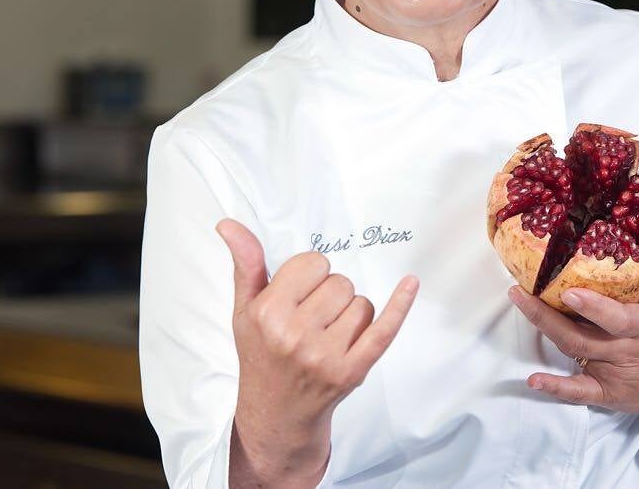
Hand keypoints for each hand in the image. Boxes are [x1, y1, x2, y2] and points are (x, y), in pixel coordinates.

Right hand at [217, 219, 418, 487]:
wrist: (276, 413)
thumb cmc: (261, 355)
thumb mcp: (244, 310)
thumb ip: (245, 264)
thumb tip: (229, 224)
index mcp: (267, 314)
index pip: (312, 263)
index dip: (309, 274)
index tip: (299, 293)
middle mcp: (295, 335)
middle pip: (339, 282)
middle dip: (330, 294)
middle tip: (312, 319)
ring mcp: (326, 356)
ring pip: (361, 303)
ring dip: (350, 312)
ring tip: (327, 333)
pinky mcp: (352, 371)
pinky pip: (384, 329)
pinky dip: (399, 305)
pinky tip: (410, 284)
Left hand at [509, 270, 638, 432]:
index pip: (618, 319)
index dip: (593, 308)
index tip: (568, 291)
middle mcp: (629, 351)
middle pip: (582, 336)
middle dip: (548, 315)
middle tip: (520, 291)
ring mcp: (616, 373)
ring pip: (575, 352)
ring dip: (544, 330)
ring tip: (519, 302)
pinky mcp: (609, 393)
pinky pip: (580, 393)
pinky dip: (556, 389)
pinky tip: (533, 380)